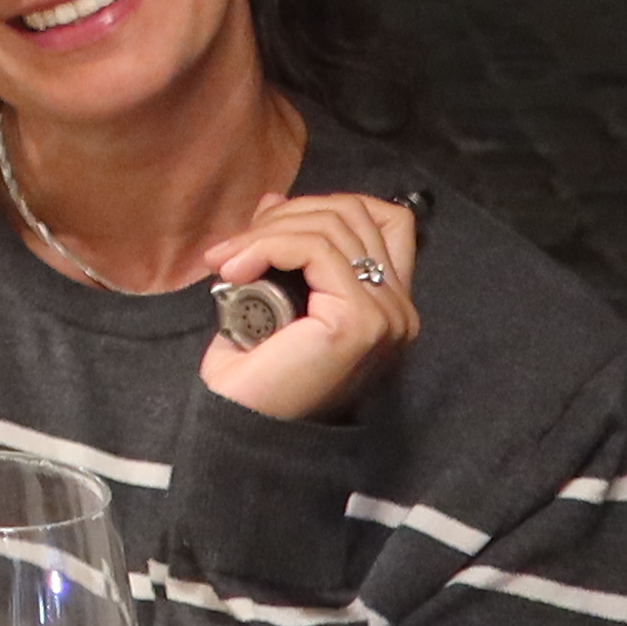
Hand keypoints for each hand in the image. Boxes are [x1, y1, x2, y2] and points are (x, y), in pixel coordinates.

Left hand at [197, 191, 422, 422]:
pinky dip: (265, 245)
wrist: (239, 427)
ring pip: (332, 225)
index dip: (331, 206)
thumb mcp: (273, 294)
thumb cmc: (254, 372)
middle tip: (233, 248)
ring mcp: (386, 317)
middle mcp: (400, 312)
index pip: (389, 220)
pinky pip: (314, 249)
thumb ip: (285, 248)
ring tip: (225, 260)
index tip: (273, 227)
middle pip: (354, 213)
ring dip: (266, 231)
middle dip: (287, 214)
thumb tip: (274, 198)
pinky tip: (233, 268)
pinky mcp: (358, 320)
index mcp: (389, 307)